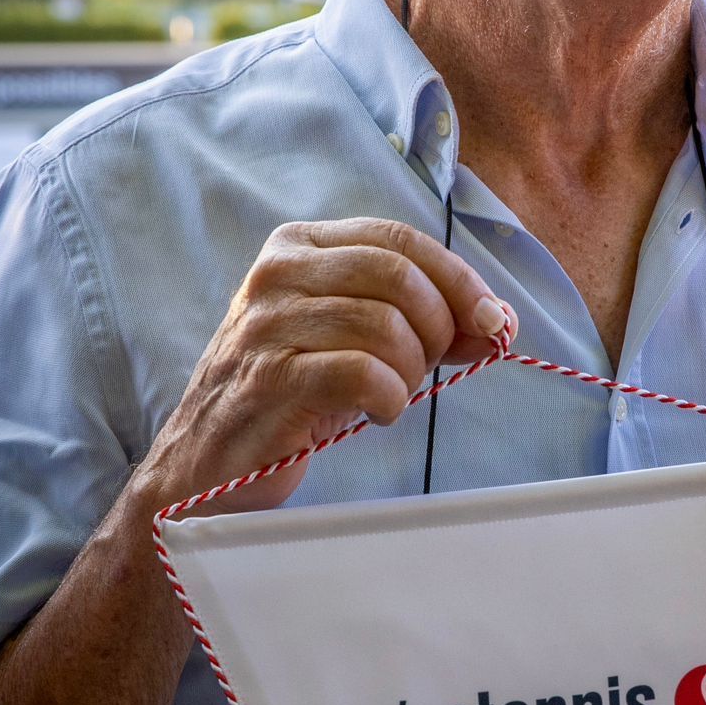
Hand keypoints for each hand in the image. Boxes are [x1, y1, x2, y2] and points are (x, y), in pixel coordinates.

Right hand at [135, 218, 515, 513]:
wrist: (205, 464)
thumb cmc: (287, 397)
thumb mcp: (353, 341)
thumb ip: (421, 322)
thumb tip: (500, 322)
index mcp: (298, 246)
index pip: (399, 239)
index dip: (458, 280)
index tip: (492, 321)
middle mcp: (277, 274)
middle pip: (398, 276)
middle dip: (439, 326)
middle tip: (432, 367)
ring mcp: (267, 324)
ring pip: (384, 324)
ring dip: (411, 370)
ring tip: (394, 394)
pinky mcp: (269, 378)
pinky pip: (362, 373)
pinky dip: (389, 398)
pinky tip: (377, 413)